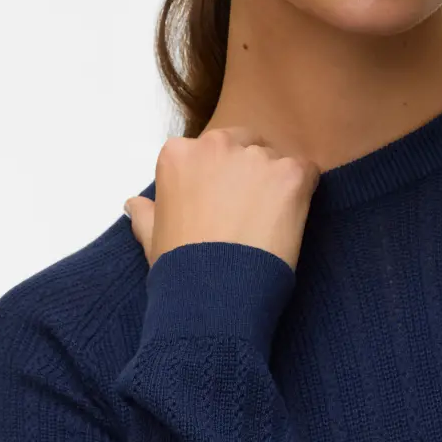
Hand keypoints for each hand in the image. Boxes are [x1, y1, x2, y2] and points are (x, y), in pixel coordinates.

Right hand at [124, 124, 319, 273]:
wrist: (213, 296)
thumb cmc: (181, 270)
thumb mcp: (153, 239)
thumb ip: (146, 214)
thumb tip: (134, 204)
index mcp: (178, 154)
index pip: (212, 151)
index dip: (221, 180)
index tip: (224, 207)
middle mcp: (215, 145)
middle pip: (246, 146)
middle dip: (251, 174)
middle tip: (251, 216)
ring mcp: (255, 158)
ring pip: (276, 161)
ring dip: (277, 186)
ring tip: (269, 226)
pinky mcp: (289, 175)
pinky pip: (307, 173)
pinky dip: (303, 195)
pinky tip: (290, 223)